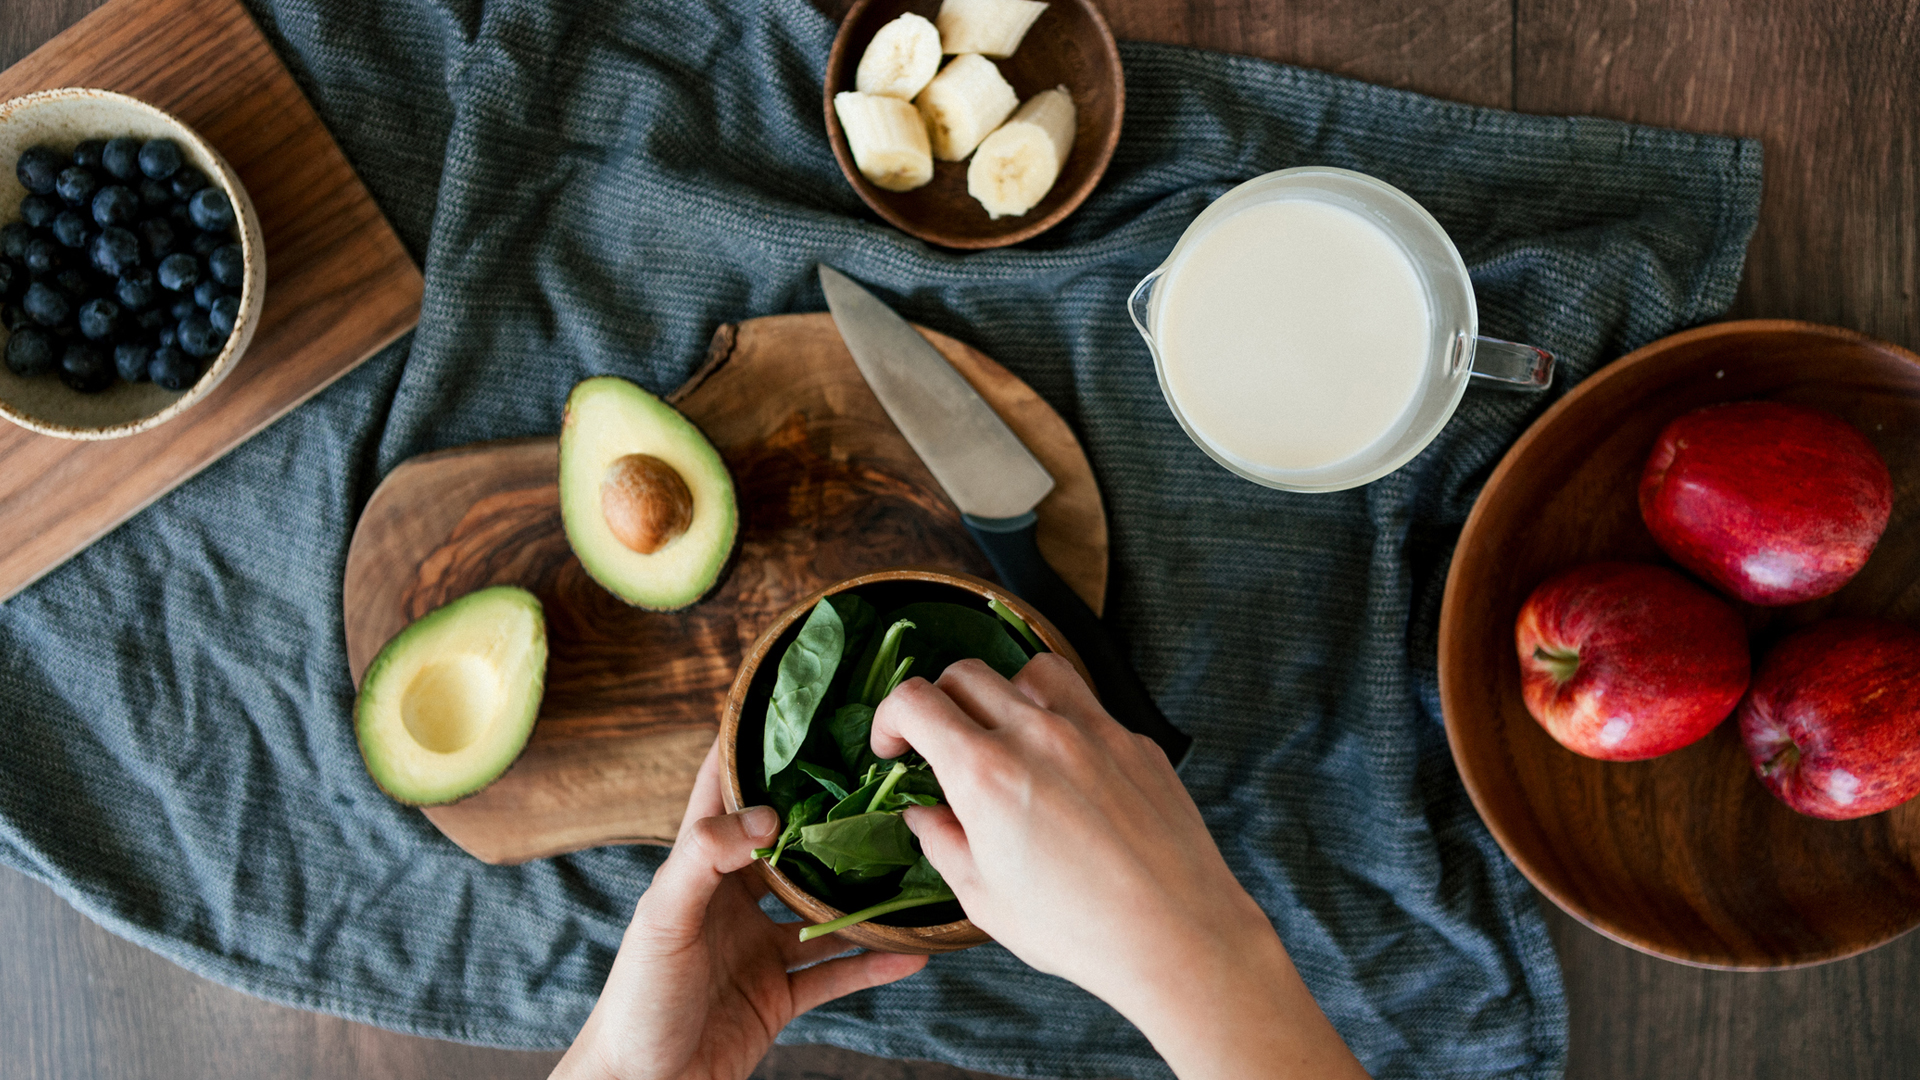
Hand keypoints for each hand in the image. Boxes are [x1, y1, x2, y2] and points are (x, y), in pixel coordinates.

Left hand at [552, 739, 926, 1079]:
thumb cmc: (635, 1000)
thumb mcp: (663, 918)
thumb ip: (705, 859)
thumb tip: (766, 815)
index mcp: (697, 869)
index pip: (723, 794)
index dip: (753, 752)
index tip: (797, 712)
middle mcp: (733, 902)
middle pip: (790, 847)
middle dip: (830, 819)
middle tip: (881, 783)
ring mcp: (759, 949)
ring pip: (822, 911)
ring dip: (862, 894)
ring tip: (911, 864)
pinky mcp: (778, 996)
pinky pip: (834, 974)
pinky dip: (873, 964)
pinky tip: (912, 951)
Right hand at [874, 655, 1368, 1079]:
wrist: (1176, 936)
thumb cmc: (1078, 929)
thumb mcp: (983, 897)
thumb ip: (942, 841)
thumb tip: (923, 813)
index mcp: (986, 772)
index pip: (916, 699)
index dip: (890, 717)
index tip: (893, 746)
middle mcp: (1038, 735)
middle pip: (966, 673)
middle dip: (938, 702)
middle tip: (940, 743)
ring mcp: (1093, 730)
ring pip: (1032, 670)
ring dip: (1005, 692)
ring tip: (1007, 737)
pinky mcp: (1136, 742)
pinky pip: (1088, 706)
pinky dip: (1062, 723)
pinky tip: (1067, 771)